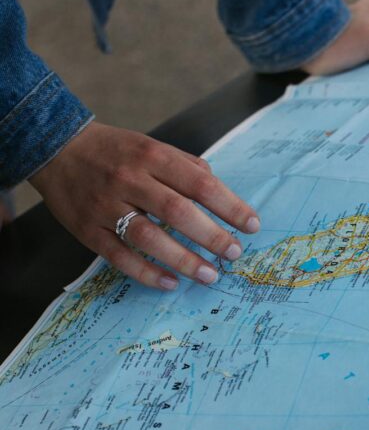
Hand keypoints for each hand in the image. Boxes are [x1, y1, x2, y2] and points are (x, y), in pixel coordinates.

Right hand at [30, 122, 260, 290]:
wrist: (55, 148)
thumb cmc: (115, 150)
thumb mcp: (152, 146)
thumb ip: (186, 167)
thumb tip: (220, 191)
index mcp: (151, 156)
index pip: (200, 184)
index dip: (229, 206)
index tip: (251, 225)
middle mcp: (129, 180)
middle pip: (177, 211)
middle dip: (211, 236)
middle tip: (234, 253)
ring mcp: (105, 206)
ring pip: (149, 238)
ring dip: (183, 260)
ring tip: (210, 275)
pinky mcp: (86, 229)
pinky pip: (119, 256)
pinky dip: (146, 273)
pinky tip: (170, 283)